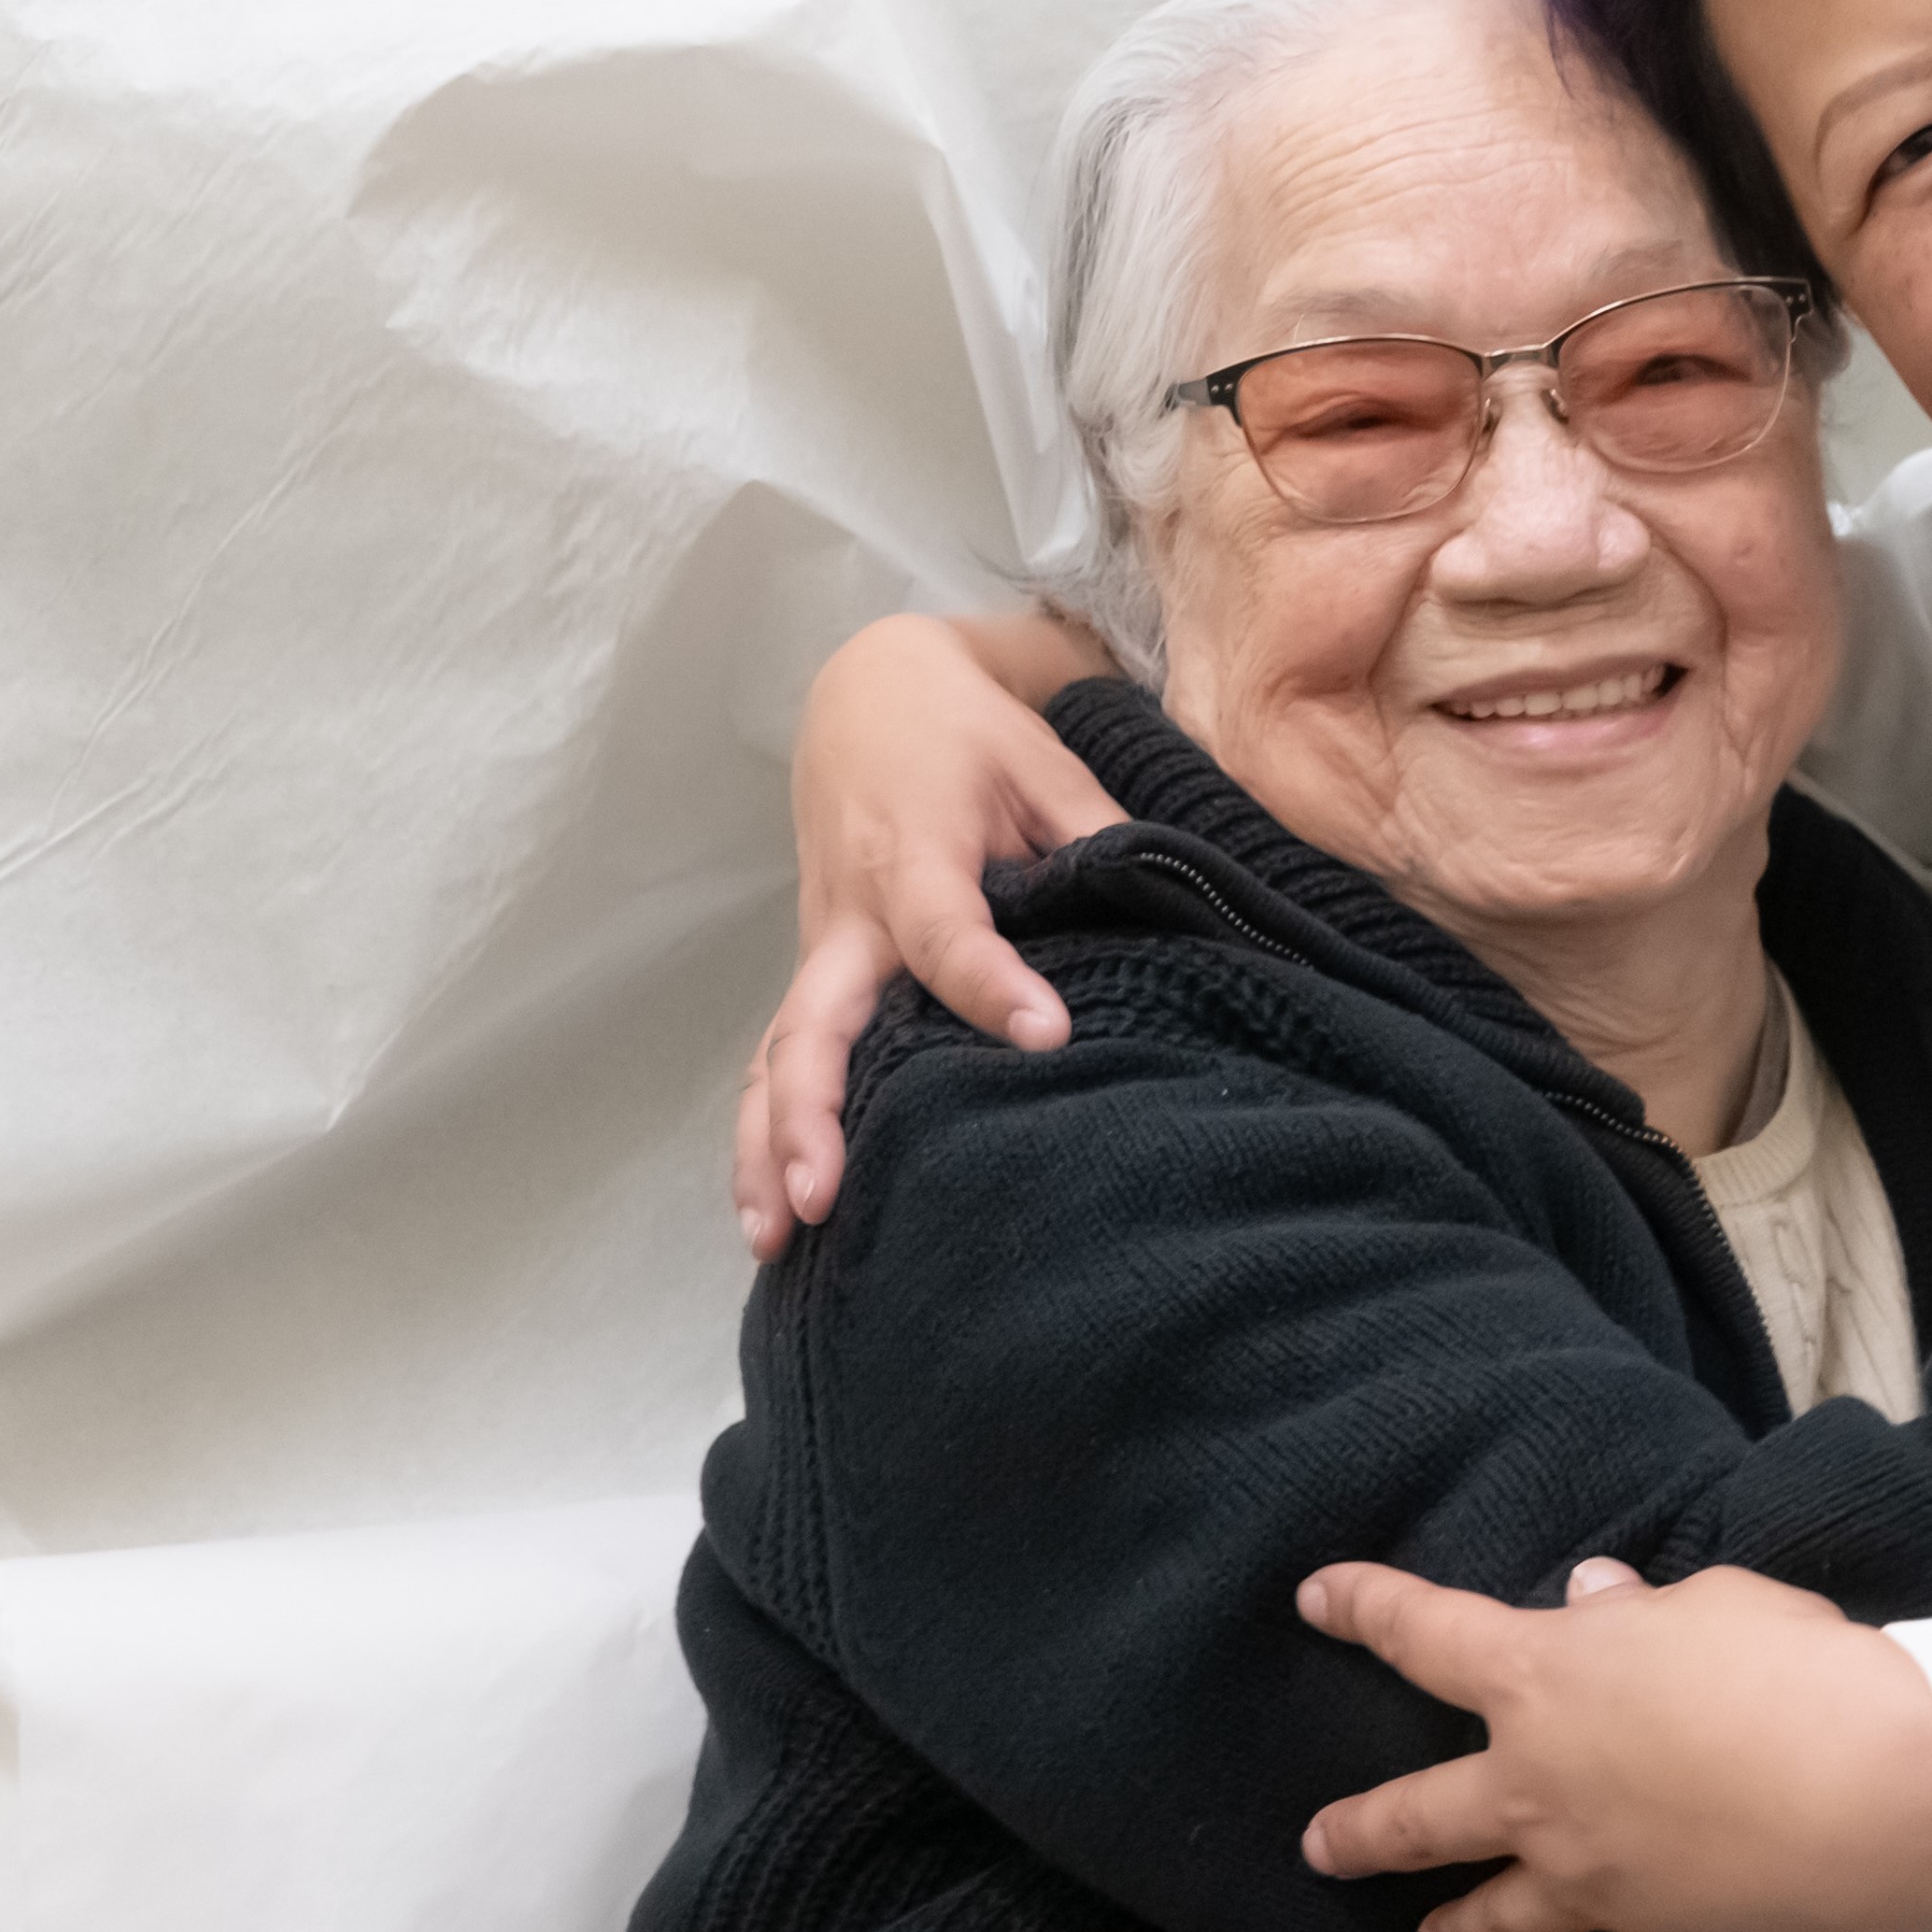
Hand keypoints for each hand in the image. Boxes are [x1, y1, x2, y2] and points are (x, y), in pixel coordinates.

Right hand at [733, 609, 1127, 1253]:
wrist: (869, 694)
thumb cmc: (967, 734)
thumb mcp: (1042, 763)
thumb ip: (1096, 837)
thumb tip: (1167, 908)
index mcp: (915, 858)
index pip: (946, 933)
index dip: (989, 986)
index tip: (1046, 1037)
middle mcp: (852, 917)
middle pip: (814, 1023)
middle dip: (812, 1112)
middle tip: (826, 1196)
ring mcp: (823, 952)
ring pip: (774, 1056)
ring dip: (767, 1145)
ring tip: (777, 1236)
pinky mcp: (816, 974)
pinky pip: (775, 1059)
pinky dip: (763, 1133)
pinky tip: (770, 1214)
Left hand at [1293, 1560, 1931, 1931]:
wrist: (1870, 1795)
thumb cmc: (1789, 1671)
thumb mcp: (1712, 1603)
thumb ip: (1639, 1613)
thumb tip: (1597, 1596)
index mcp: (1543, 1686)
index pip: (1428, 1634)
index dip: (1366, 1608)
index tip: (1317, 1599)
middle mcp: (1546, 1795)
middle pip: (1422, 1819)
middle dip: (1362, 1834)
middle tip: (1320, 1848)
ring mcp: (1602, 1885)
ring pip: (1508, 1919)